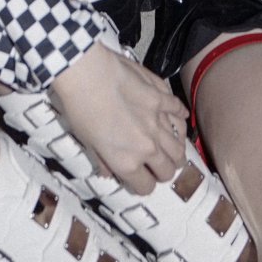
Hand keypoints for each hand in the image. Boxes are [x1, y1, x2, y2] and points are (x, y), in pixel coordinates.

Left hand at [48, 41, 187, 193]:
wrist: (88, 74)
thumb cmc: (80, 110)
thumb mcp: (87, 143)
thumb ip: (103, 161)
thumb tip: (110, 173)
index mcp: (127, 163)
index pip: (146, 187)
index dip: (143, 185)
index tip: (139, 179)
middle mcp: (148, 147)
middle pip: (168, 170)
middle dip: (163, 172)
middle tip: (158, 166)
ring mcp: (159, 122)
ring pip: (179, 147)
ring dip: (176, 152)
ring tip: (172, 149)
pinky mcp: (162, 98)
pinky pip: (179, 112)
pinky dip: (180, 117)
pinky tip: (180, 117)